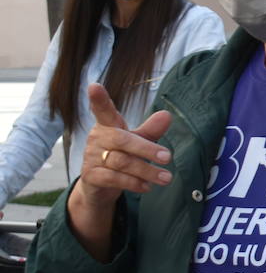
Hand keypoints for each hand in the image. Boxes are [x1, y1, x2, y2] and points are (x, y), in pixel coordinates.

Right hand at [75, 83, 173, 210]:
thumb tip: (167, 115)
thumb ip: (150, 130)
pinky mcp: (90, 176)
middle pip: (123, 140)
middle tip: (168, 157)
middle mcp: (97, 138)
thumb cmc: (121, 157)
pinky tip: (147, 187)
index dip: (99, 99)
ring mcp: (91, 157)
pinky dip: (133, 183)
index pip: (103, 110)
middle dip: (147, 149)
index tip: (94, 86)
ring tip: (166, 178)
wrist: (100, 187)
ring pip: (121, 162)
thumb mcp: (138, 143)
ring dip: (147, 171)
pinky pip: (114, 178)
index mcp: (108, 125)